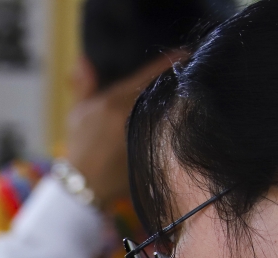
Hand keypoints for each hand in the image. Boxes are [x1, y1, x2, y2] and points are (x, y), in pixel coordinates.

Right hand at [64, 53, 182, 206]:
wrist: (83, 184)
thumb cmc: (80, 148)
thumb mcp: (78, 114)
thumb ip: (84, 85)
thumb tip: (83, 59)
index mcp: (114, 102)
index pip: (147, 75)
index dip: (169, 62)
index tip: (186, 52)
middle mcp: (132, 115)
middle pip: (164, 91)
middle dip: (180, 80)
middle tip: (197, 67)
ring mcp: (144, 135)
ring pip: (172, 110)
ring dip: (184, 100)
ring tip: (199, 89)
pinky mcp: (154, 153)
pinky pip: (172, 133)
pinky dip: (180, 124)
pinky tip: (190, 119)